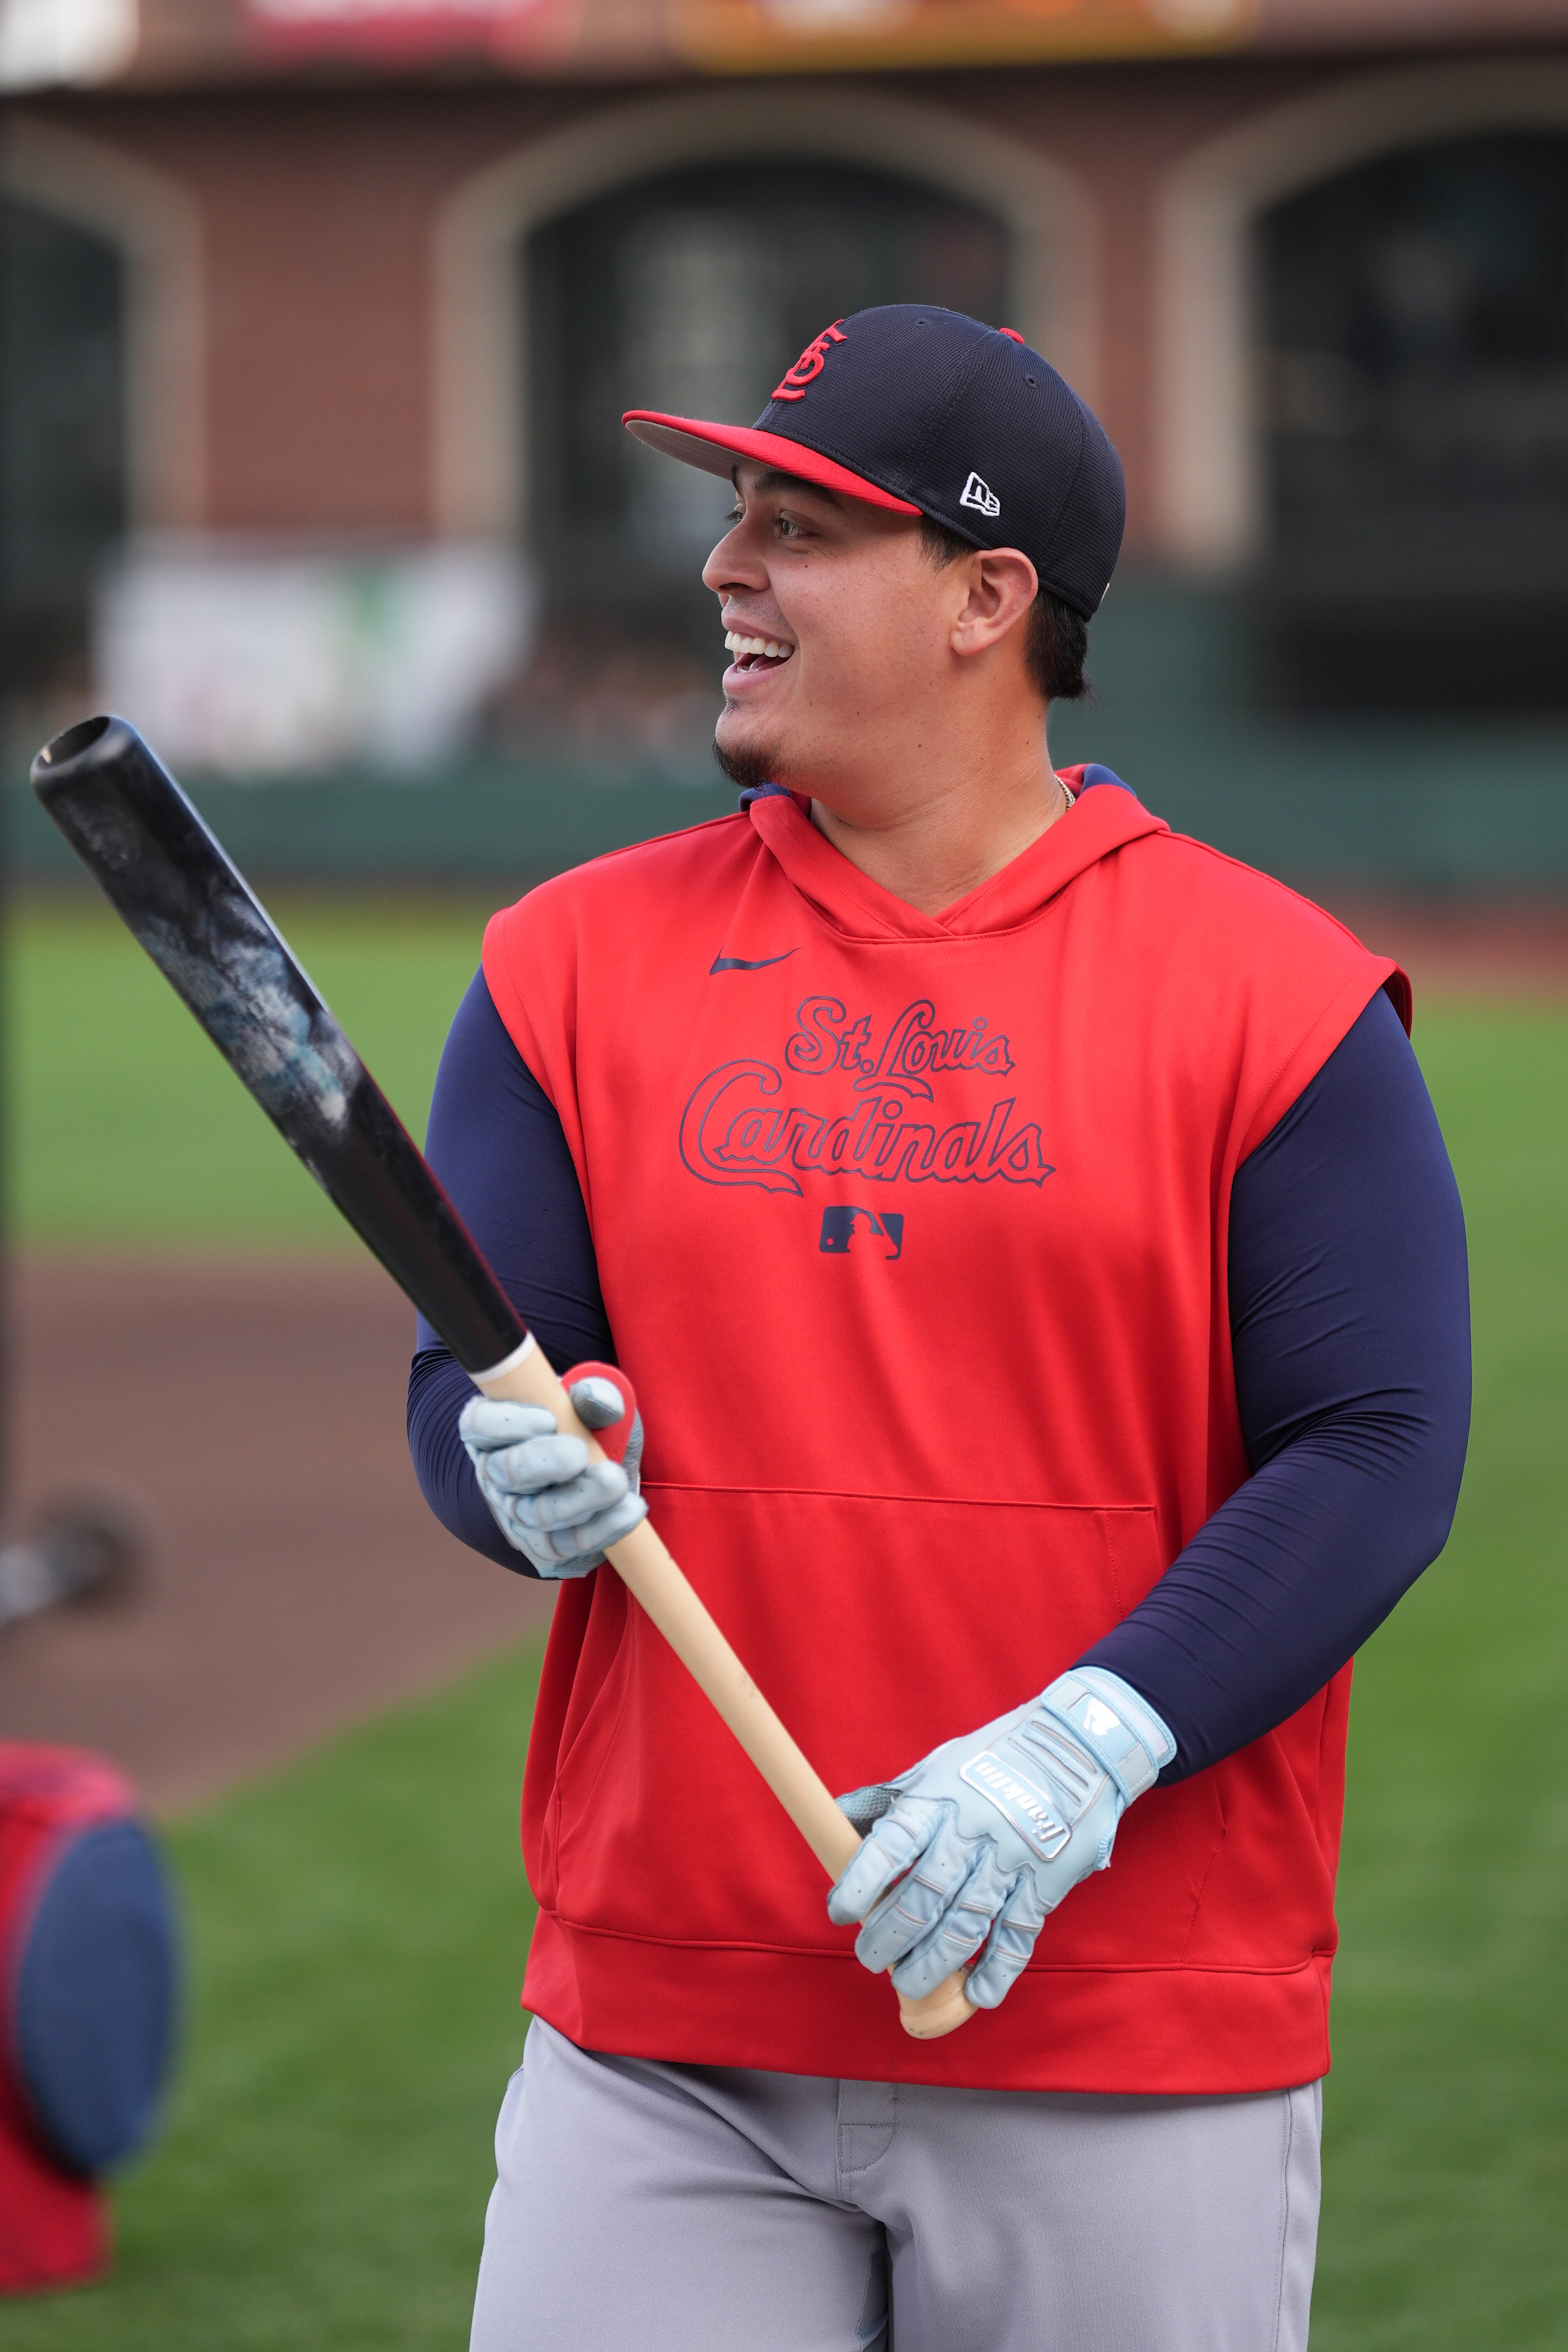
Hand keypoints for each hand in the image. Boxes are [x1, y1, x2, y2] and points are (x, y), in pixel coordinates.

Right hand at [459, 1372, 645, 1578]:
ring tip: (616, 1481)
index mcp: (494, 1428)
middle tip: (581, 1453)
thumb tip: (600, 1399)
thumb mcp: (593, 1400)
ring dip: (580, 1499)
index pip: (479, 1424)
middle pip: (507, 1473)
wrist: (604, 1467)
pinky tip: (630, 1509)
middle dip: (546, 1463)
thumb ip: (595, 1393)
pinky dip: (601, 1529)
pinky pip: (564, 1545)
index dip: (507, 1424)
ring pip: (536, 1514)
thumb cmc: (586, 1423)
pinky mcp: (542, 1544)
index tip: (548, 1418)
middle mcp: (496, 1473)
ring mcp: (515, 1513)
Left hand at [828, 1668, 1174, 2010]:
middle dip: (889, 1937)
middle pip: (923, 1897)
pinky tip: (976, 1994)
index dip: (860, 1884)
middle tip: (870, 1957)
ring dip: (932, 1963)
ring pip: (965, 1925)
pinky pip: (1018, 1935)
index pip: (891, 1845)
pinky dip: (997, 1970)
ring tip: (908, 1984)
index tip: (839, 1913)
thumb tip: (836, 1819)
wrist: (1078, 1743)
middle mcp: (972, 1832)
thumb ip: (889, 1799)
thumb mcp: (938, 1765)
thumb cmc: (995, 1756)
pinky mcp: (1047, 1882)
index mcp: (939, 1799)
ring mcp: (1011, 1859)